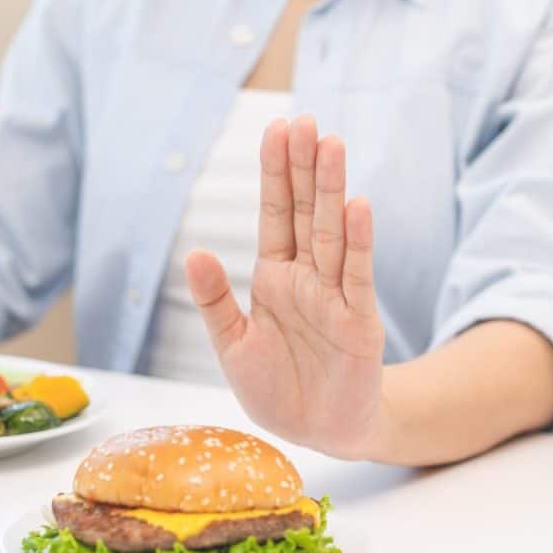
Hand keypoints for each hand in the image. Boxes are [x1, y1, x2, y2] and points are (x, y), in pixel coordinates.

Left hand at [185, 115, 384, 459]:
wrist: (319, 433)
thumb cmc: (278, 387)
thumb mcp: (233, 346)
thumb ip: (215, 302)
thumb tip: (194, 252)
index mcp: (274, 277)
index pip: (275, 215)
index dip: (276, 173)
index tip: (277, 129)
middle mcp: (307, 277)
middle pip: (304, 212)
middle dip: (304, 167)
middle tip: (305, 120)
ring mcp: (335, 296)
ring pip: (331, 232)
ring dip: (331, 189)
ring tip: (332, 144)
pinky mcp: (359, 323)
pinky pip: (357, 276)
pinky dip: (357, 242)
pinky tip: (356, 206)